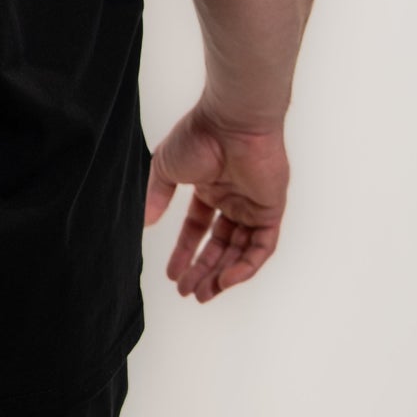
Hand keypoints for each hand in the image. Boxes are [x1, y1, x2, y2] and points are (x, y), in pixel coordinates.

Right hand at [144, 100, 288, 301]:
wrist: (230, 123)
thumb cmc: (198, 136)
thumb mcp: (165, 167)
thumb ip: (157, 195)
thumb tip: (145, 223)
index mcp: (210, 185)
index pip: (198, 227)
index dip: (185, 251)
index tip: (172, 274)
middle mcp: (233, 198)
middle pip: (219, 244)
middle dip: (202, 270)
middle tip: (187, 292)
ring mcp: (253, 205)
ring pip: (240, 251)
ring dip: (222, 274)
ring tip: (202, 294)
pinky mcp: (271, 211)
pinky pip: (261, 247)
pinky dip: (244, 267)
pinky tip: (225, 280)